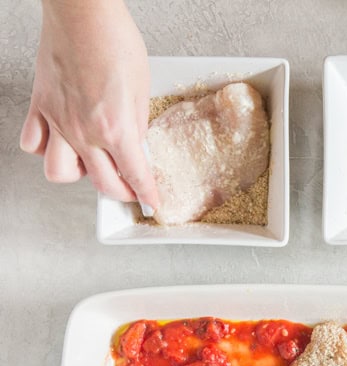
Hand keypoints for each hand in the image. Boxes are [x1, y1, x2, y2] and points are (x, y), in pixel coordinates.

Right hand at [19, 0, 158, 210]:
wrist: (83, 14)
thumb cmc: (114, 41)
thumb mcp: (143, 89)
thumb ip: (138, 124)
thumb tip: (138, 145)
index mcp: (116, 129)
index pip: (136, 176)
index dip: (147, 195)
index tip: (152, 204)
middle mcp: (84, 132)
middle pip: (102, 184)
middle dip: (120, 191)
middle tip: (129, 187)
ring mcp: (58, 121)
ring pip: (60, 173)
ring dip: (79, 175)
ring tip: (93, 164)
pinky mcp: (40, 106)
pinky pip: (34, 143)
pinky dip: (45, 149)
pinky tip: (60, 142)